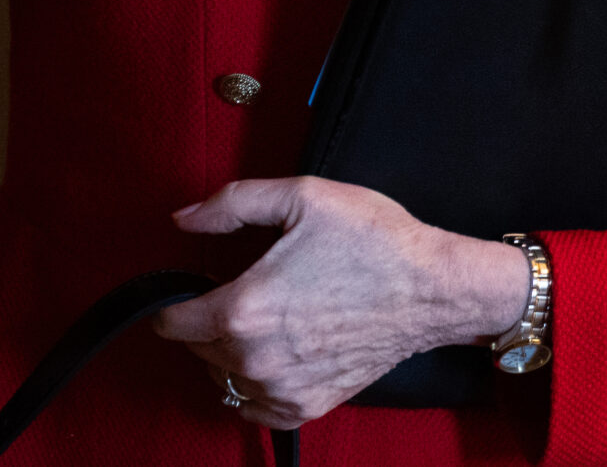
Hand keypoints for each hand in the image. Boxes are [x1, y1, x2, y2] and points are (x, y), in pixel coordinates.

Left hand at [152, 177, 529, 426]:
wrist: (432, 288)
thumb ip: (230, 204)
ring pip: (224, 379)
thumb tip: (184, 218)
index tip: (189, 286)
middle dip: (204, 322)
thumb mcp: (300, 197)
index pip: (174, 322)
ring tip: (255, 322)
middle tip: (234, 292)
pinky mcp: (310, 404)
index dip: (174, 301)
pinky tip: (268, 358)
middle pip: (197, 350)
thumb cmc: (373, 241)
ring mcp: (284, 387)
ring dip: (226, 354)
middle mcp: (257, 358)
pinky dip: (252, 389)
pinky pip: (256, 410)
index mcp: (244, 309)